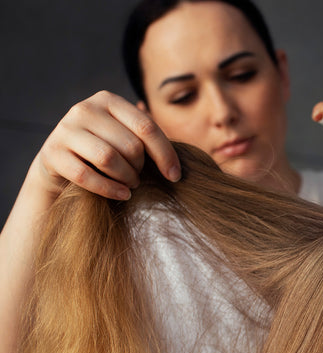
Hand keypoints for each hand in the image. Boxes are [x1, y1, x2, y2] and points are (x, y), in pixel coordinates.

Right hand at [35, 91, 180, 199]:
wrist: (59, 163)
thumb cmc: (104, 150)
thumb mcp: (125, 136)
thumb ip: (148, 137)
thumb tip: (182, 157)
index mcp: (109, 100)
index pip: (147, 127)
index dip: (165, 154)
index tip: (175, 176)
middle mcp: (85, 109)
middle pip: (130, 145)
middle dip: (141, 168)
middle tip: (140, 178)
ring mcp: (65, 129)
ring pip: (109, 158)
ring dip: (127, 178)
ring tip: (132, 185)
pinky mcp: (53, 153)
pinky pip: (86, 176)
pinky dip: (109, 189)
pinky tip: (122, 194)